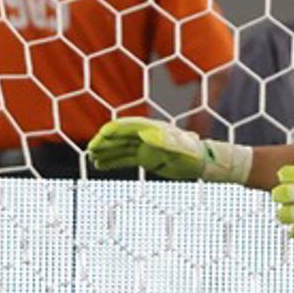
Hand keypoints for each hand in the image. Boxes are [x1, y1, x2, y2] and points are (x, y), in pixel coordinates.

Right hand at [86, 117, 249, 183]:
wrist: (203, 162)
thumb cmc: (193, 154)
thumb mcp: (180, 148)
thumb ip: (165, 141)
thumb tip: (147, 135)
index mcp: (151, 129)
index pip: (125, 127)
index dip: (110, 133)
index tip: (98, 141)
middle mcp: (145, 135)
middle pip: (120, 136)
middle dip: (104, 143)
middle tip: (90, 152)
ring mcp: (144, 146)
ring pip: (120, 147)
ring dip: (106, 152)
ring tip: (92, 160)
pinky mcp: (146, 157)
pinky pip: (125, 158)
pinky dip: (113, 161)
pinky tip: (102, 165)